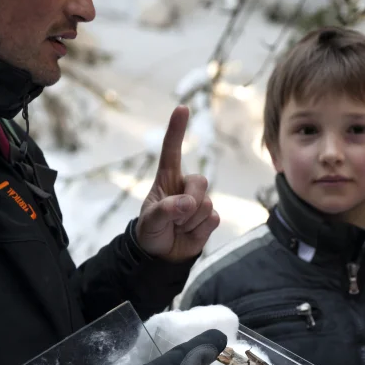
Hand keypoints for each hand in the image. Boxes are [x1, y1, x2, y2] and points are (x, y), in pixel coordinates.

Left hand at [135, 106, 219, 260]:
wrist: (162, 257)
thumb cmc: (151, 232)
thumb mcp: (150, 221)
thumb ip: (166, 210)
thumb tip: (187, 204)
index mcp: (167, 180)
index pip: (171, 151)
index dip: (177, 130)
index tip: (182, 108)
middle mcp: (185, 187)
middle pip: (200, 182)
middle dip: (188, 202)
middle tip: (174, 218)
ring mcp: (199, 202)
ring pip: (206, 204)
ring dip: (190, 221)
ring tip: (178, 228)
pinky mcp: (209, 218)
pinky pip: (213, 219)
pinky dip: (199, 230)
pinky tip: (189, 233)